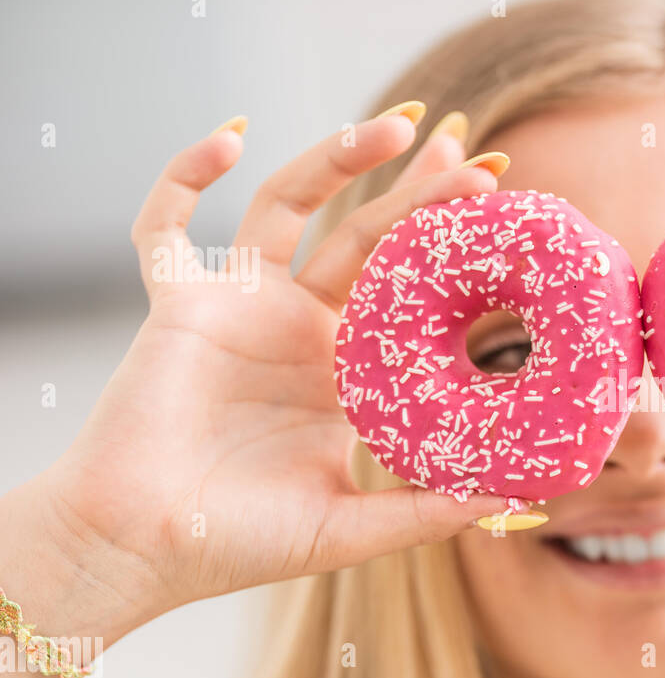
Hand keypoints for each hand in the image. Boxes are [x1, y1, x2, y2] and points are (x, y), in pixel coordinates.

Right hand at [33, 107, 520, 622]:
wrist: (143, 552)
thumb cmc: (241, 543)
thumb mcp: (352, 527)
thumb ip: (424, 512)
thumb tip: (508, 501)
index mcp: (347, 368)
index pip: (410, 288)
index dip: (451, 250)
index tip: (505, 214)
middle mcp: (300, 326)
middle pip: (367, 235)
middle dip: (420, 193)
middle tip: (476, 160)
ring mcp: (239, 307)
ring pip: (288, 205)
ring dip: (338, 159)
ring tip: (400, 124)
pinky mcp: (176, 304)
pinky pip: (167, 225)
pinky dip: (186, 174)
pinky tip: (229, 135)